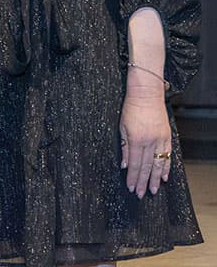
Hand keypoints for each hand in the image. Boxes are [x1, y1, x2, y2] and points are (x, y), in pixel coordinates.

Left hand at [120, 80, 171, 198]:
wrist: (146, 95)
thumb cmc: (131, 108)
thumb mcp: (121, 126)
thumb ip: (123, 146)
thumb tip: (123, 164)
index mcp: (136, 139)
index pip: (134, 163)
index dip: (132, 177)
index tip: (130, 187)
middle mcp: (149, 142)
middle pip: (146, 167)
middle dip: (142, 182)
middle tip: (140, 194)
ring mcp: (160, 140)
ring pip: (158, 164)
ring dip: (154, 179)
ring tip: (152, 191)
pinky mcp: (167, 137)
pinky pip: (167, 155)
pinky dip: (166, 167)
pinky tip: (163, 177)